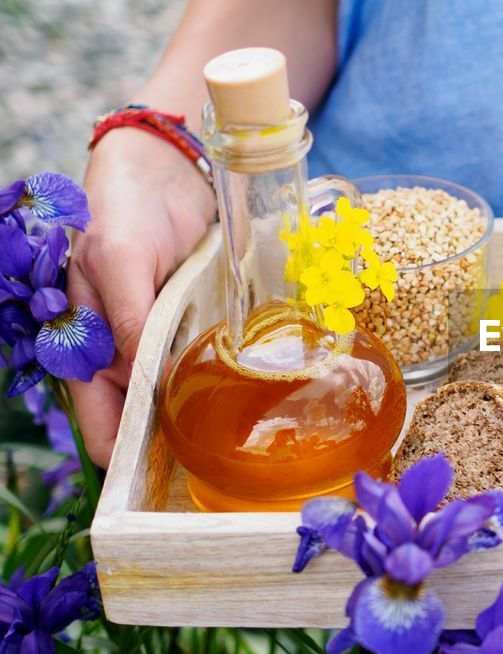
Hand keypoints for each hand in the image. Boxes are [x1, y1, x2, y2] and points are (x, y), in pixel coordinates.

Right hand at [66, 129, 216, 466]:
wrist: (164, 168)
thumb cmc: (123, 210)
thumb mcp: (118, 260)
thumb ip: (128, 319)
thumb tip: (148, 378)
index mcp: (89, 350)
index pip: (104, 429)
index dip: (128, 461)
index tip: (163, 485)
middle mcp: (126, 355)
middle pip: (148, 426)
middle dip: (177, 451)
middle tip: (222, 471)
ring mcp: (164, 343)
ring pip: (183, 402)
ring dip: (208, 420)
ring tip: (249, 446)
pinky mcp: (198, 325)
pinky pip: (211, 366)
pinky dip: (230, 383)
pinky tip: (261, 400)